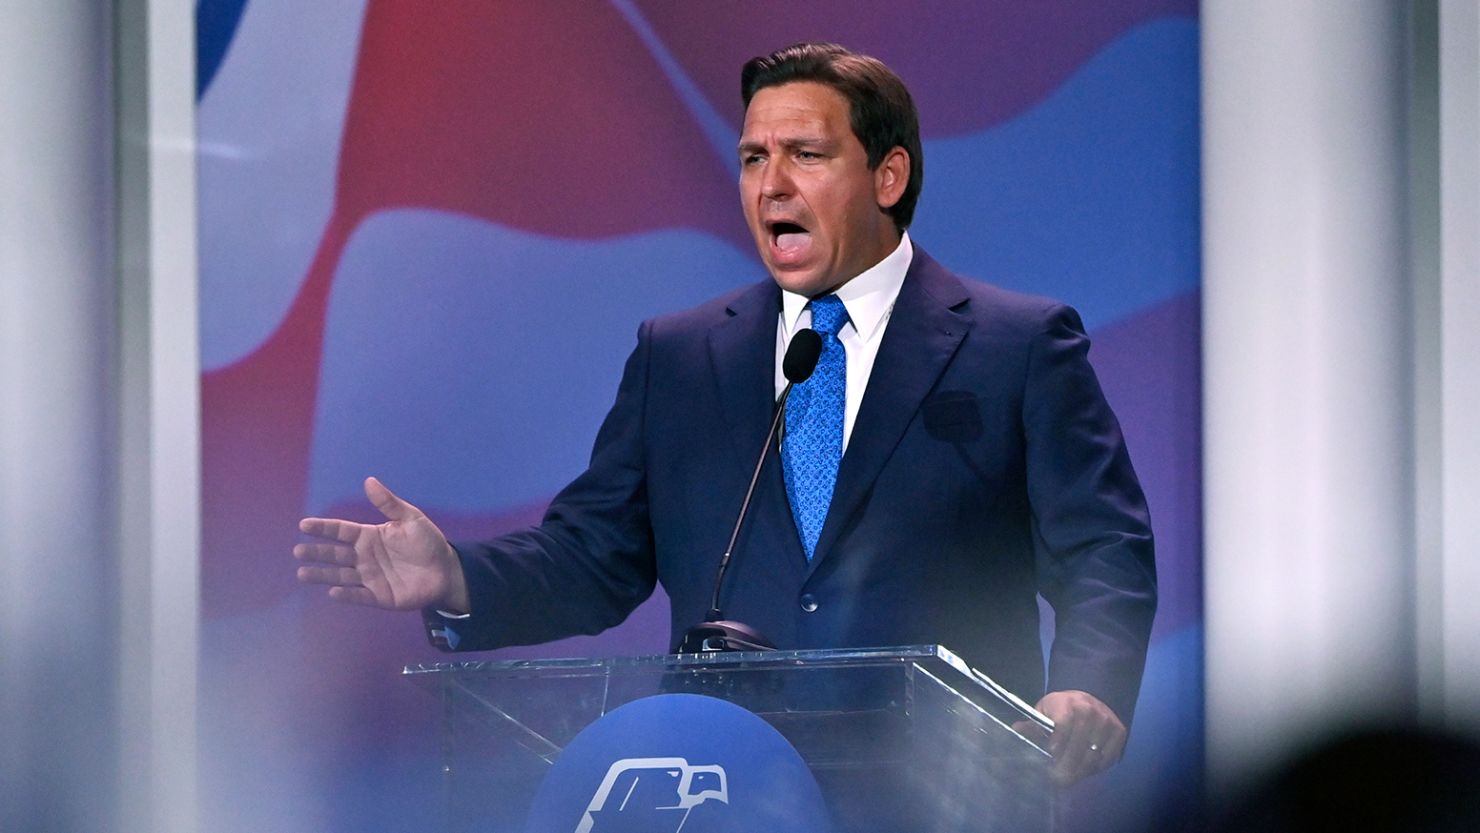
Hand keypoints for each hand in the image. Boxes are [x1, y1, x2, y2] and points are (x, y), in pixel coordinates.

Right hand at [294, 477, 469, 612]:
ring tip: (303, 573)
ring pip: (341, 576)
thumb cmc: (427, 543)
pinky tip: (333, 592)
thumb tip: (369, 480)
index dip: (323, 528)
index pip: (341, 531)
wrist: (446, 570)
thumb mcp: (411, 519)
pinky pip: (360, 596)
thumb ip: (389, 503)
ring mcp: (370, 578)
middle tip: (298, 551)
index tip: (304, 525)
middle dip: (317, 552)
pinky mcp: (379, 596)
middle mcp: (365, 557)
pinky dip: (347, 595)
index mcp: (370, 537)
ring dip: (322, 575)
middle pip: (336, 554)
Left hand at [1033, 690, 1126, 784]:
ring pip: (1093, 754)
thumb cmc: (1061, 709)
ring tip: (1068, 780)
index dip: (1057, 742)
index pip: (1063, 724)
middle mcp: (1090, 709)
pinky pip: (1107, 758)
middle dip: (1066, 765)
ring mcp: (1107, 721)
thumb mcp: (1043, 711)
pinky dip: (1095, 769)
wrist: (1089, 699)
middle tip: (1057, 780)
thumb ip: (1032, 724)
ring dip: (1079, 771)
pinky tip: (1084, 771)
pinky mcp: (1119, 732)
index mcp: (1067, 703)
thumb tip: (1016, 730)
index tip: (1050, 756)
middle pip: (1079, 743)